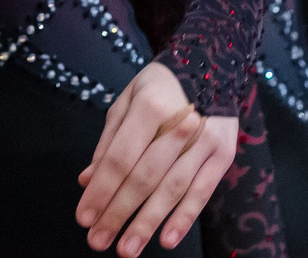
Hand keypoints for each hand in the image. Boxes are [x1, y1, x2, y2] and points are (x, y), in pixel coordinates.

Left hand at [76, 62, 238, 254]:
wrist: (213, 66)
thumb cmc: (161, 87)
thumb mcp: (128, 100)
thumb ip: (109, 141)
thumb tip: (87, 180)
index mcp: (149, 106)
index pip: (119, 158)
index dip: (100, 191)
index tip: (84, 218)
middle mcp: (178, 123)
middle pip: (143, 178)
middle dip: (118, 213)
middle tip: (98, 242)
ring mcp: (204, 140)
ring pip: (171, 189)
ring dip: (147, 223)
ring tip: (127, 249)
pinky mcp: (223, 154)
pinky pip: (202, 192)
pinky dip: (184, 218)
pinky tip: (166, 239)